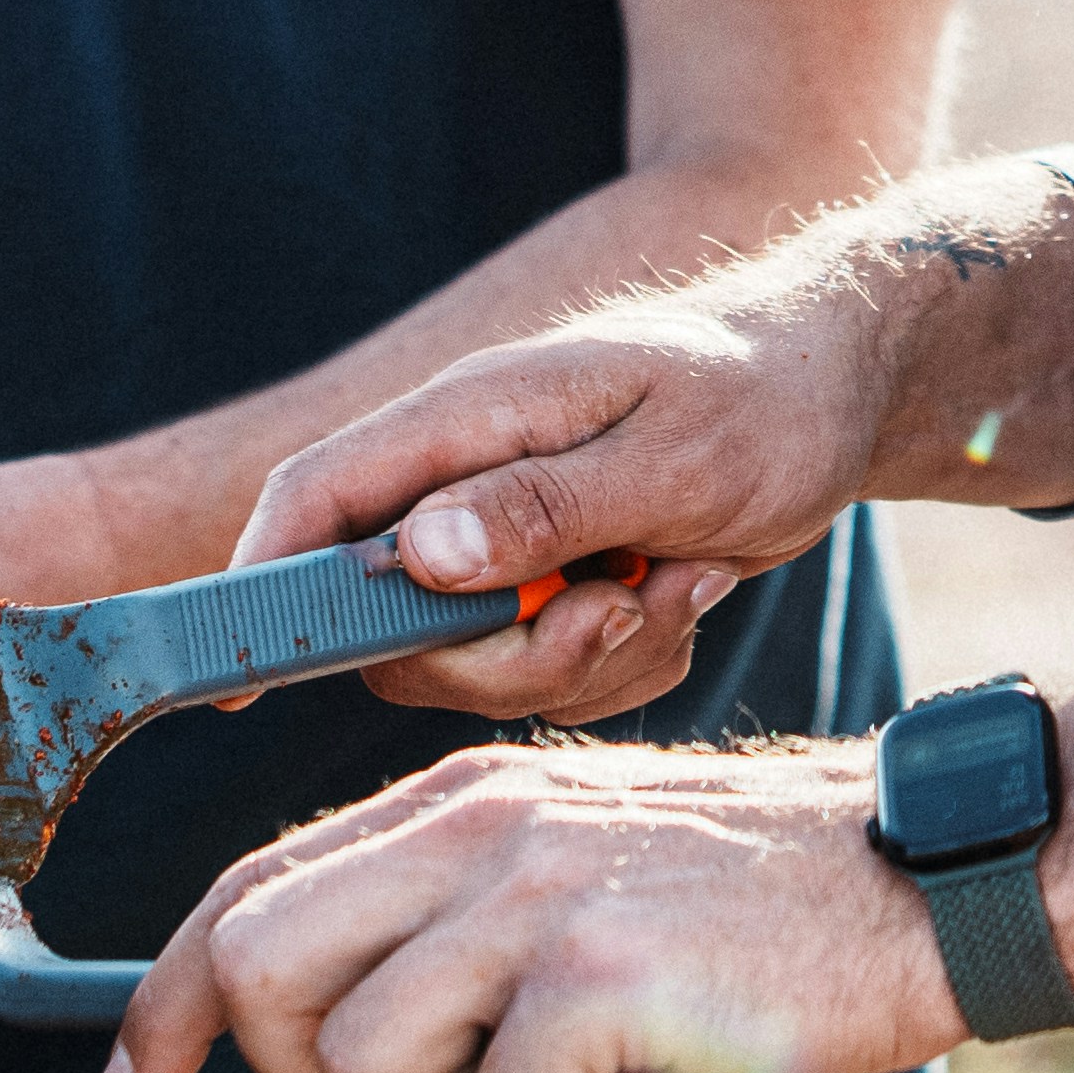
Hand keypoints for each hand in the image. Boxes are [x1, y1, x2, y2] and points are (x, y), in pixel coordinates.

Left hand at [102, 738, 955, 1072]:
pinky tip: (660, 1068)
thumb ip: (443, 909)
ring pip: (369, 1061)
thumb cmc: (754, 898)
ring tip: (583, 1058)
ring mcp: (536, 893)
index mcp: (459, 795)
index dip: (169, 1001)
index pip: (247, 887)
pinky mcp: (603, 973)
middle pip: (262, 969)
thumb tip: (315, 1019)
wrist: (927, 872)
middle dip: (303, 1069)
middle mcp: (477, 825)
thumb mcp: (573, 859)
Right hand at [230, 299, 880, 727]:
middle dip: (509, 655)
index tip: (234, 679)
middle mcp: (466, 480)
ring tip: (678, 579)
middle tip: (623, 607)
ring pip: (477, 664)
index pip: (315, 498)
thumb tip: (419, 556)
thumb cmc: (764, 398)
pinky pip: (551, 675)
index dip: (256, 583)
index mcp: (467, 419)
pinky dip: (627, 659)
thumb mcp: (671, 456)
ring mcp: (508, 535)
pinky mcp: (554, 582)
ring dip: (589, 656)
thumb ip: (544, 506)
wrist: (839, 392)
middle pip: (396, 626)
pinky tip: (687, 587)